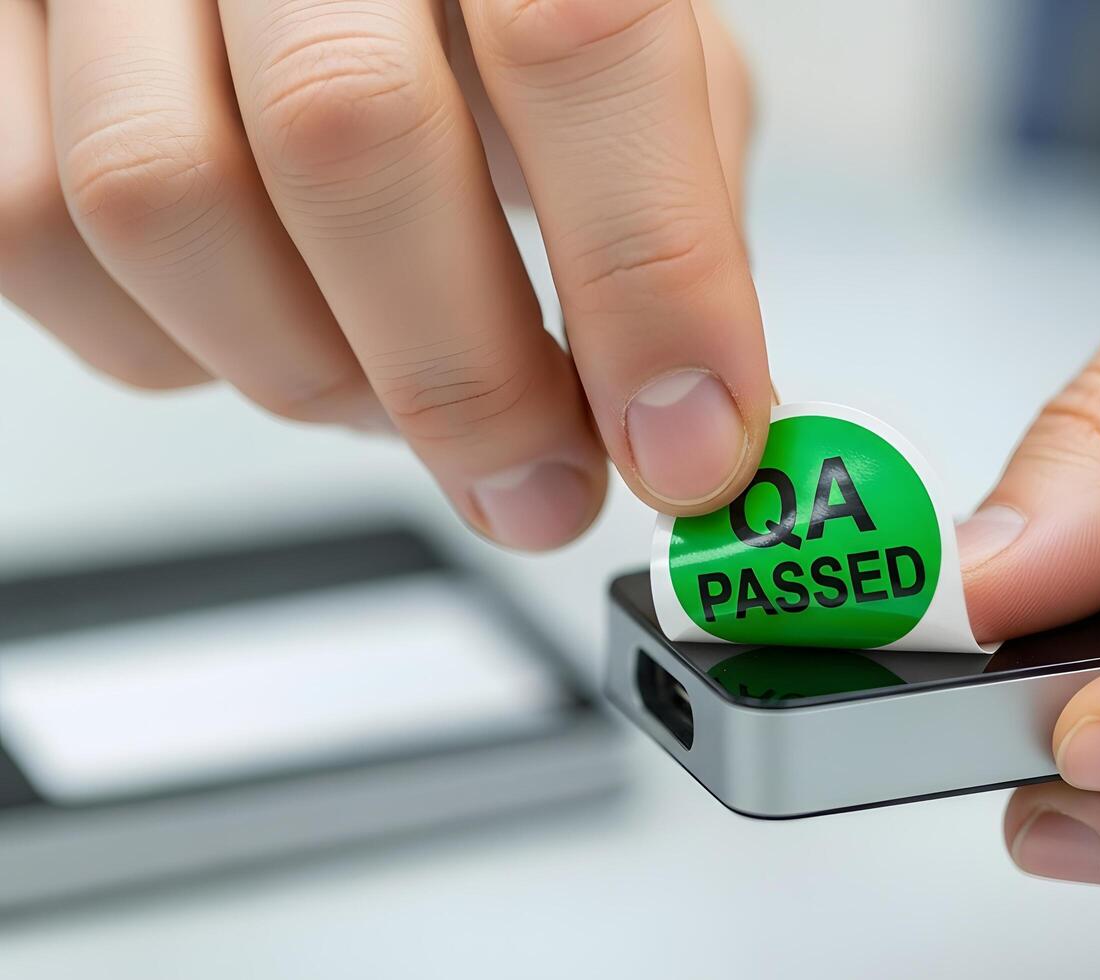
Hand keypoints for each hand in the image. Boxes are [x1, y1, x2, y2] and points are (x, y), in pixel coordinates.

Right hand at [0, 0, 768, 548]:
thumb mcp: (640, 38)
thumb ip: (675, 196)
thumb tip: (692, 410)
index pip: (576, 37)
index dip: (645, 268)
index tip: (689, 440)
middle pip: (347, 132)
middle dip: (469, 374)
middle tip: (545, 483)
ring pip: (159, 198)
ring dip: (316, 371)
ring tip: (408, 393)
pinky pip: (27, 233)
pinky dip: (178, 345)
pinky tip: (282, 331)